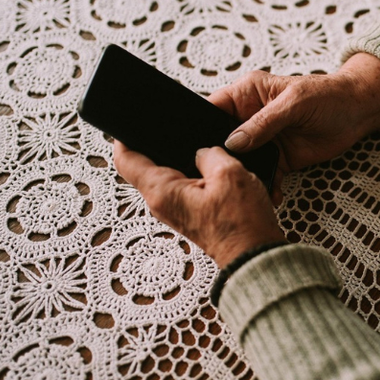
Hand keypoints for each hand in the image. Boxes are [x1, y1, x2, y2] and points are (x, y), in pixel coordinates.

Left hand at [113, 141, 285, 267]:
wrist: (255, 257)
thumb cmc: (240, 225)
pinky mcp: (191, 215)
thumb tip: (204, 150)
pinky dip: (195, 175)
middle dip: (159, 145)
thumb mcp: (229, 173)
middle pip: (146, 165)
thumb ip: (210, 153)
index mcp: (161, 191)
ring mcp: (176, 210)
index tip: (131, 123)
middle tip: (174, 128)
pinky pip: (185, 188)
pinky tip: (213, 168)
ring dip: (182, 160)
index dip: (124, 137)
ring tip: (200, 146)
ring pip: (169, 176)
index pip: (125, 160)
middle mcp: (162, 203)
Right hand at [208, 53, 379, 193]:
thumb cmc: (327, 94)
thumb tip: (233, 142)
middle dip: (219, 158)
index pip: (212, 109)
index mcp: (247, 94)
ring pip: (242, 161)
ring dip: (243, 175)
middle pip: (222, 140)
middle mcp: (250, 117)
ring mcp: (263, 140)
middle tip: (216, 175)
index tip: (194, 147)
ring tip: (244, 189)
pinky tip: (271, 195)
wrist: (358, 112)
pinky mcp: (279, 158)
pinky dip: (266, 186)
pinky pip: (265, 174)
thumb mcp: (294, 102)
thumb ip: (263, 122)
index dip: (200, 126)